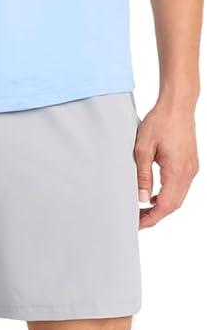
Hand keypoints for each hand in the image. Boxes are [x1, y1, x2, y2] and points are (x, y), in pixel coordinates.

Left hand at [134, 95, 199, 227]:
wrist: (177, 105)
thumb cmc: (159, 122)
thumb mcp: (142, 148)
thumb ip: (142, 175)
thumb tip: (142, 199)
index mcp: (177, 171)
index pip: (166, 205)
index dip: (151, 218)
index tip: (138, 224)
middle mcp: (188, 172)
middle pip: (174, 205)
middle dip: (155, 216)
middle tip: (137, 220)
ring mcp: (192, 168)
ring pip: (178, 197)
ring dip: (162, 206)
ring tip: (142, 210)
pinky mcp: (191, 164)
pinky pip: (181, 187)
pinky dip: (168, 195)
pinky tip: (154, 195)